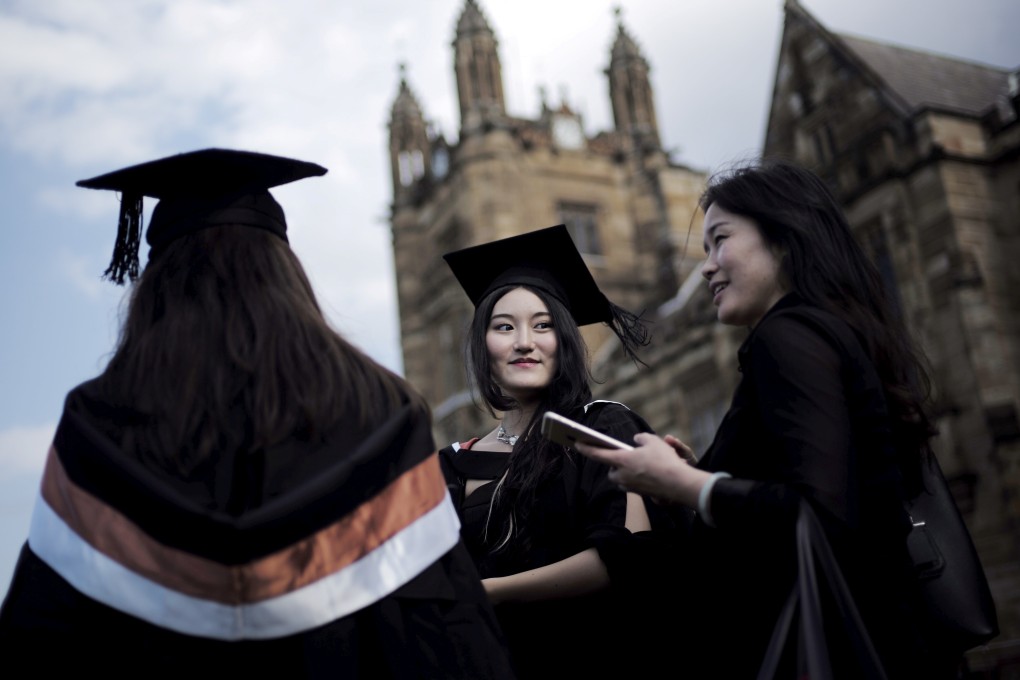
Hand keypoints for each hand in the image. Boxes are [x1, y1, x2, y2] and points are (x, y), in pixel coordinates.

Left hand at [574, 432, 709, 507]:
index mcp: (621, 460)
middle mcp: (622, 475)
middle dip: (615, 464)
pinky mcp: (640, 493)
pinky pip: (634, 484)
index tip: (576, 443)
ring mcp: (631, 486)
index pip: (597, 454)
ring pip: (623, 479)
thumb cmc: (664, 460)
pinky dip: (637, 478)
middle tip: (625, 456)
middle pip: (612, 470)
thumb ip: (641, 438)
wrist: (678, 483)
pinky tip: (649, 472)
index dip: (586, 448)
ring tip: (640, 463)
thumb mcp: (652, 441)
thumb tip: (637, 441)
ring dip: (627, 472)